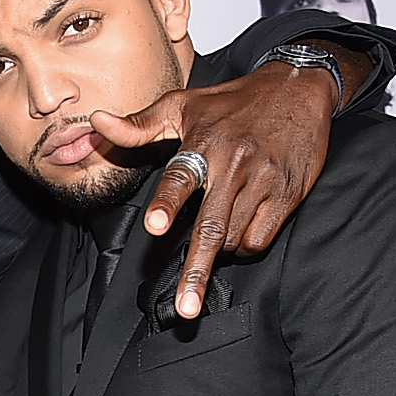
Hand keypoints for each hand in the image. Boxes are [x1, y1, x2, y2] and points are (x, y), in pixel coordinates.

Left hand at [86, 46, 367, 318]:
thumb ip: (138, 124)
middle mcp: (235, 164)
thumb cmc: (233, 101)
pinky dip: (247, 246)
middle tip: (186, 308)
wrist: (298, 87)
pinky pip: (262, 236)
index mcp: (205, 144)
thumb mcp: (183, 105)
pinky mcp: (289, 193)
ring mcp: (265, 181)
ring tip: (214, 239)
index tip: (156, 227)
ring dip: (219, 251)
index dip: (168, 203)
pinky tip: (240, 234)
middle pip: (211, 227)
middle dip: (197, 270)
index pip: (181, 178)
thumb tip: (97, 123)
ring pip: (235, 237)